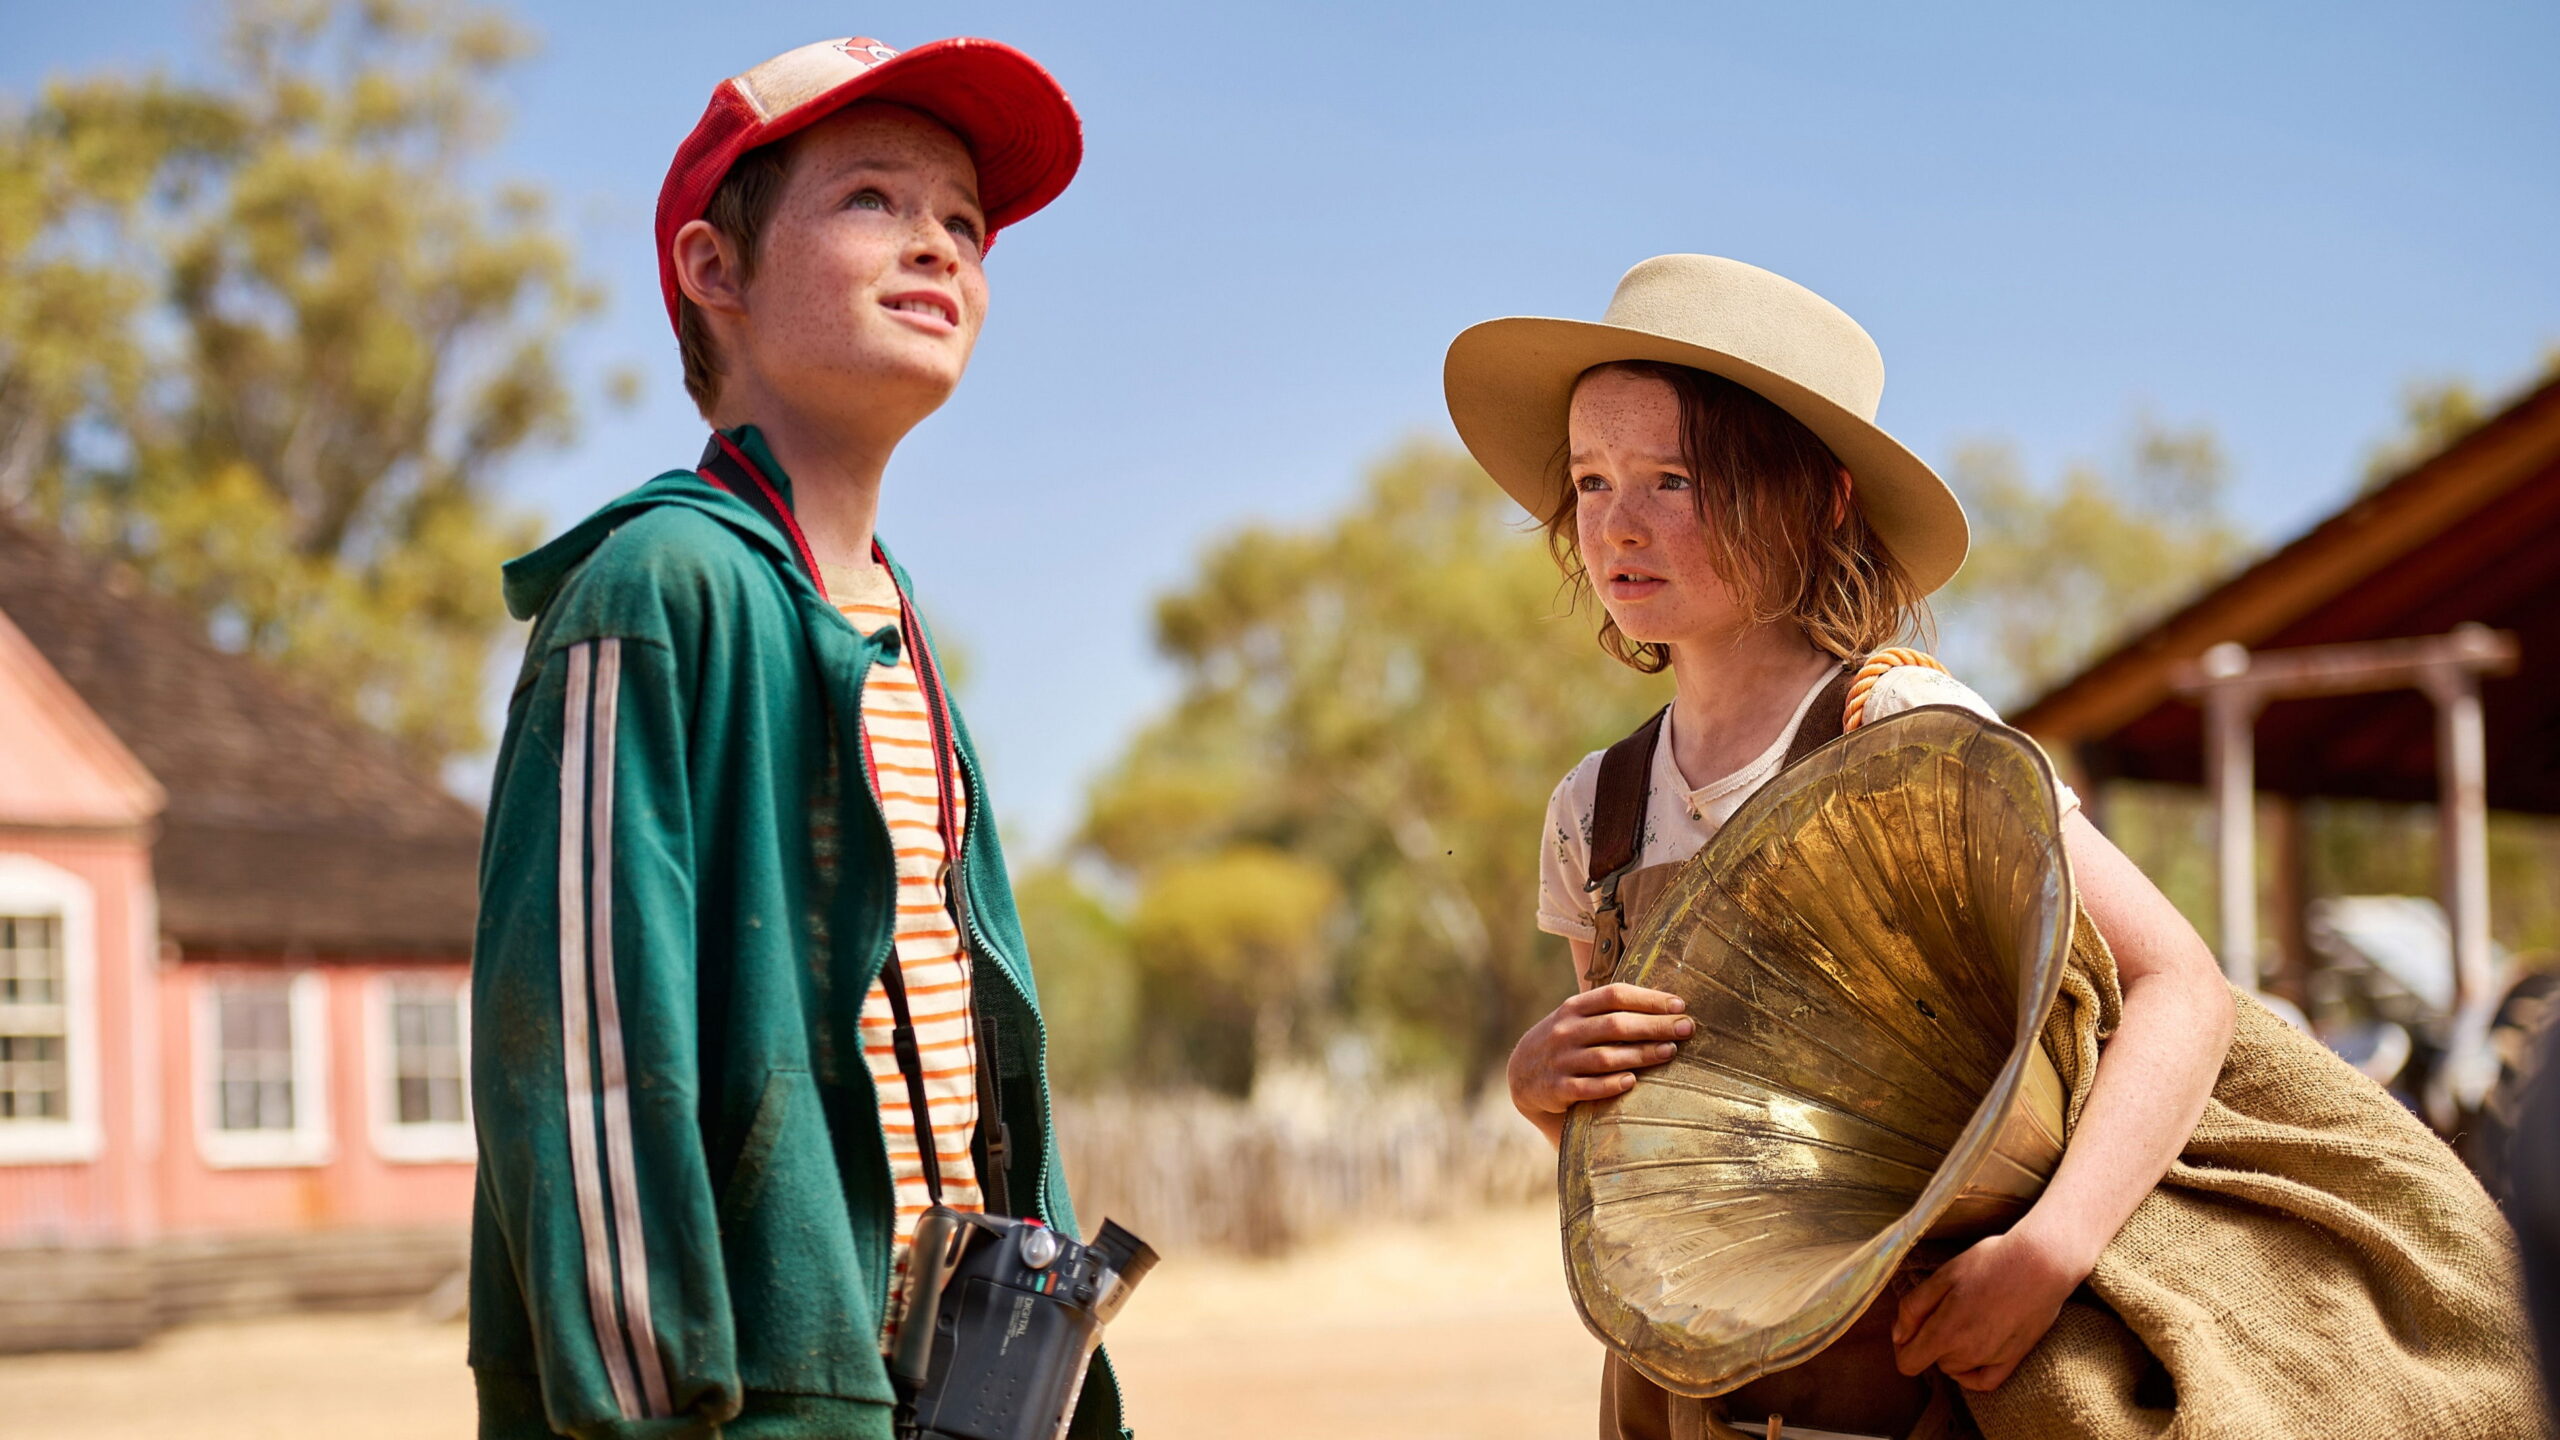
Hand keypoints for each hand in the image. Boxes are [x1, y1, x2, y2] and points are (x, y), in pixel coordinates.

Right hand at [1508, 984, 1691, 1123]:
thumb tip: (1667, 1004)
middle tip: (1686, 1028)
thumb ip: (1609, 1009)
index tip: (1679, 1005)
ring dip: (1640, 1054)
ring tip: (1670, 1052)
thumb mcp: (1577, 1018)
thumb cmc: (1566, 1041)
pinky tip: (1632, 1081)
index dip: (1649, 999)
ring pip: (1605, 1056)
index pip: (1615, 995)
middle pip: (1616, 1025)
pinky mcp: (1557, 1088)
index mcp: (1574, 1008)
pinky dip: (1610, 1084)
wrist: (1521, 1074)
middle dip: (1655, 1026)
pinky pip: (1587, 1087)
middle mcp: (1566, 1031)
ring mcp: (1560, 1060)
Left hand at [1891, 1227, 2085, 1391]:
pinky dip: (1972, 1372)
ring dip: (1952, 1352)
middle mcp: (1967, 1354)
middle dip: (1931, 1341)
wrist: (2041, 1264)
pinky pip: (1984, 1382)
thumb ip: (1914, 1307)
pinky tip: (1973, 1353)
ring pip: (1956, 1368)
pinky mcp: (2014, 1359)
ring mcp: (1992, 1360)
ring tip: (1966, 1318)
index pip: (1908, 1363)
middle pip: (1933, 1362)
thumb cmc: (1990, 1263)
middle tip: (1944, 1309)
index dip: (1902, 1346)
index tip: (1911, 1328)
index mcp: (1944, 1332)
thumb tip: (1899, 1336)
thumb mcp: (1943, 1276)